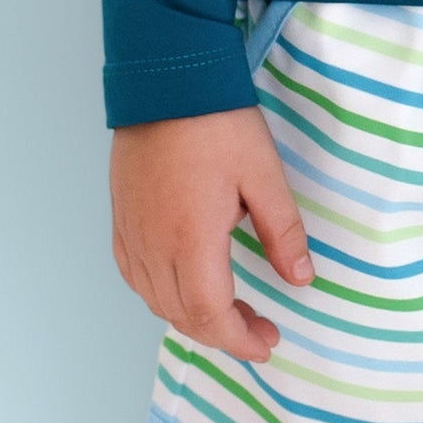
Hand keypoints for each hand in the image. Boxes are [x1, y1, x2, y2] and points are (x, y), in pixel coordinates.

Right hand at [109, 106, 314, 362]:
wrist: (166, 79)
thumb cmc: (218, 123)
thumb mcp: (264, 175)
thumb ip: (283, 232)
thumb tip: (300, 279)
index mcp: (191, 238)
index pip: (210, 314)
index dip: (238, 339)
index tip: (266, 343)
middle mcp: (154, 245)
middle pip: (182, 315)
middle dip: (222, 333)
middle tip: (259, 330)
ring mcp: (132, 232)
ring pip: (155, 300)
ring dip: (192, 317)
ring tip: (229, 311)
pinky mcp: (121, 218)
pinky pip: (135, 275)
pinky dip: (161, 294)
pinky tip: (183, 286)